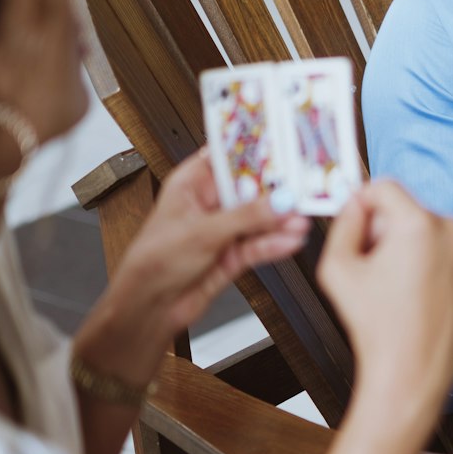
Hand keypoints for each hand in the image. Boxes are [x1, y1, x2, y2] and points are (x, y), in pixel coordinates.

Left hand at [82, 150, 309, 386]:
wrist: (150, 306)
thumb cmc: (154, 262)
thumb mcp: (202, 232)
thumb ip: (245, 217)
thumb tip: (278, 202)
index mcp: (191, 184)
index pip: (228, 158)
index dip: (254, 152)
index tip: (282, 146)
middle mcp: (208, 204)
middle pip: (250, 190)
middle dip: (276, 191)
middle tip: (303, 188)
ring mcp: (222, 231)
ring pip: (258, 220)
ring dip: (280, 221)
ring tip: (301, 220)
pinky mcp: (231, 256)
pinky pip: (258, 245)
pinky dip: (274, 244)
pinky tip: (290, 241)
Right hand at [318, 180, 452, 420]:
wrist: (413, 371)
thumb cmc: (375, 325)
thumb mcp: (337, 267)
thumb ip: (343, 223)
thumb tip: (354, 203)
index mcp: (416, 223)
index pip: (384, 186)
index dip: (363, 202)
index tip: (356, 221)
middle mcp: (451, 230)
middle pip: (408, 210)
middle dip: (387, 231)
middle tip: (373, 267)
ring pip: (430, 233)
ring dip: (411, 248)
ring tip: (397, 288)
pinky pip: (450, 256)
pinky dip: (435, 268)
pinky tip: (421, 297)